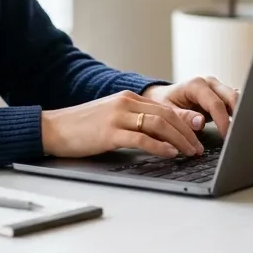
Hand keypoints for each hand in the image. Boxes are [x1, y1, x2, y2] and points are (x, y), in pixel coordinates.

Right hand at [40, 90, 204, 158]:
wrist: (53, 128)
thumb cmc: (82, 128)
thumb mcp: (111, 118)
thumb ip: (134, 120)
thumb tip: (159, 135)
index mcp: (128, 98)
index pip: (165, 108)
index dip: (185, 123)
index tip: (196, 137)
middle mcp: (125, 103)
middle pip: (167, 114)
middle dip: (187, 132)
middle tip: (199, 148)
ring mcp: (117, 116)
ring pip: (159, 124)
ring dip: (179, 140)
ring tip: (190, 152)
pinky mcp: (109, 132)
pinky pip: (141, 138)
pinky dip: (159, 146)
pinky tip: (170, 154)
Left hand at [143, 76, 239, 136]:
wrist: (163, 97)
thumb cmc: (163, 103)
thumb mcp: (168, 112)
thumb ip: (183, 117)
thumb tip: (201, 122)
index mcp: (195, 85)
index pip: (215, 103)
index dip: (223, 120)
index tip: (226, 136)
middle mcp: (209, 83)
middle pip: (232, 97)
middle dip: (238, 115)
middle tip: (237, 135)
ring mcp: (217, 88)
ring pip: (236, 99)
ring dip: (239, 114)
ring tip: (240, 132)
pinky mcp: (221, 95)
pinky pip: (233, 103)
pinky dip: (237, 113)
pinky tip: (238, 127)